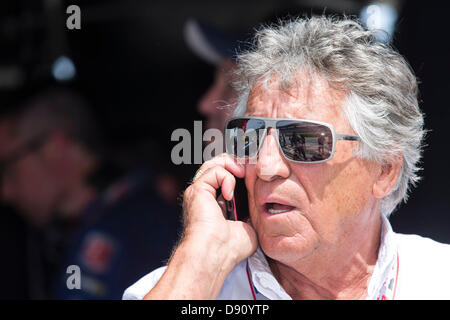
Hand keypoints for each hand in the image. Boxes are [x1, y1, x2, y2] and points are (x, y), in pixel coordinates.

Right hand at [143, 154, 257, 298]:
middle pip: (221, 165)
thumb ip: (252, 211)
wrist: (215, 253)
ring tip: (241, 176)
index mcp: (218, 203)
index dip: (243, 171)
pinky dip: (226, 178)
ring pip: (216, 163)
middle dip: (239, 164)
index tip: (256, 174)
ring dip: (233, 166)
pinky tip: (229, 194)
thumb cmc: (230, 248)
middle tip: (250, 171)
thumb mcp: (249, 226)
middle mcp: (207, 195)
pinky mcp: (196, 189)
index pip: (229, 176)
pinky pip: (214, 171)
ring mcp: (200, 192)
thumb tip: (261, 201)